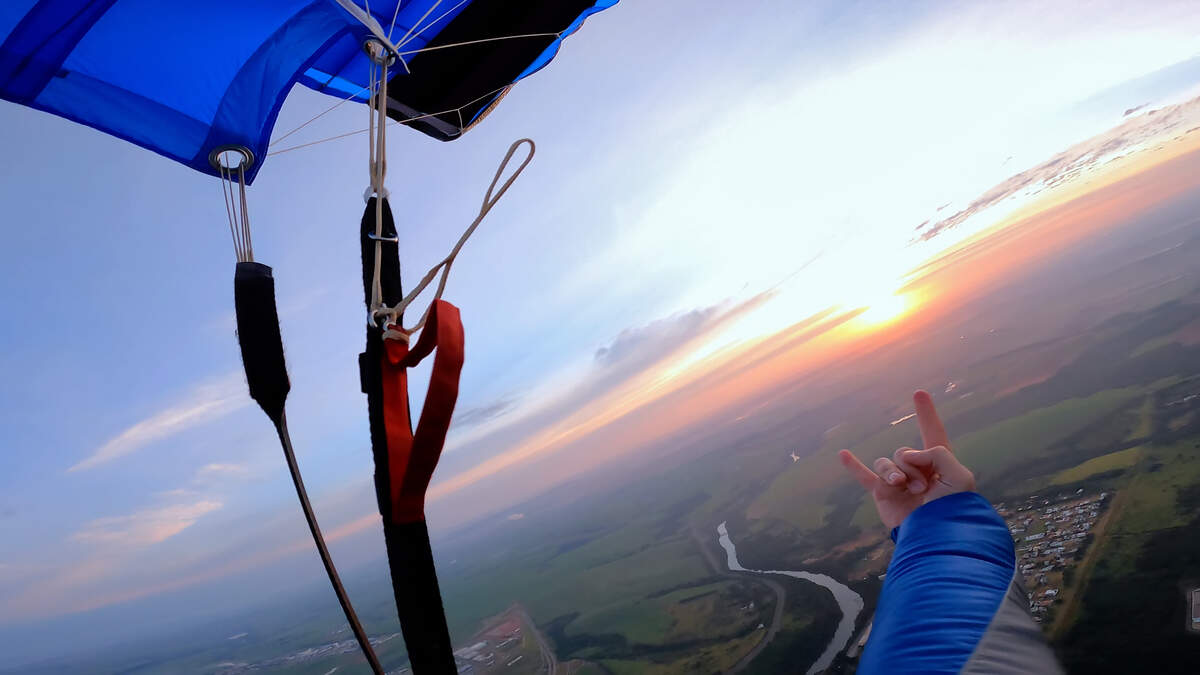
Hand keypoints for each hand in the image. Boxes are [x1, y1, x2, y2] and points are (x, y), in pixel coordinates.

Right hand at [838, 391, 974, 528]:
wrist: (936, 538)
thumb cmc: (954, 510)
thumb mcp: (958, 476)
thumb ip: (936, 453)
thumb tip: (907, 457)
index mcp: (939, 465)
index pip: (932, 433)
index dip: (926, 414)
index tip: (919, 393)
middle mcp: (918, 472)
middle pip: (904, 452)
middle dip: (911, 465)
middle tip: (924, 487)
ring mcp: (899, 483)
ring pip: (886, 463)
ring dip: (894, 473)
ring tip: (903, 488)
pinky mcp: (883, 494)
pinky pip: (865, 476)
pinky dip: (854, 466)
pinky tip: (843, 454)